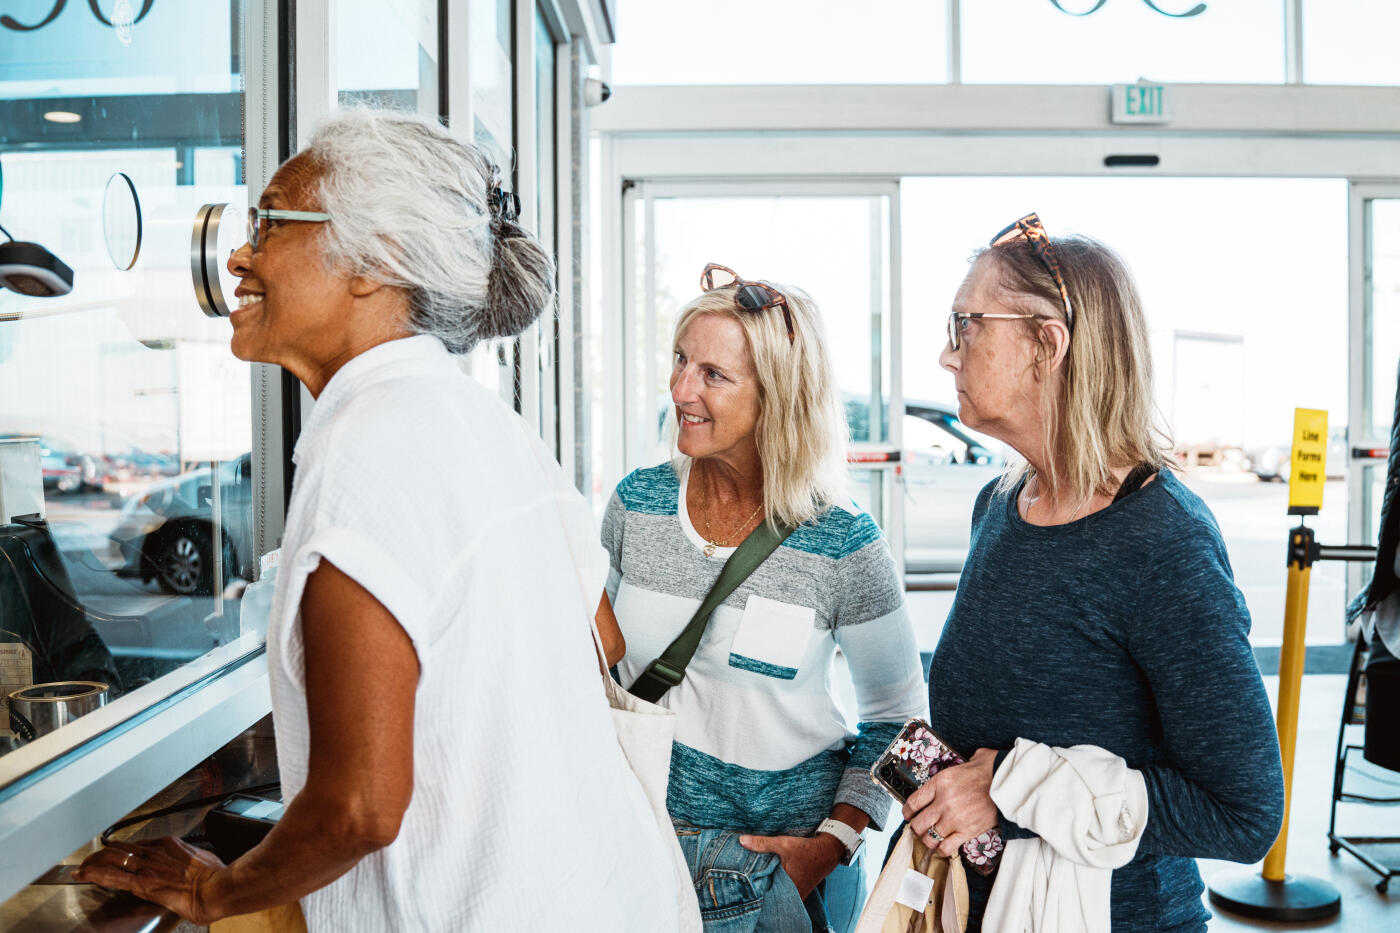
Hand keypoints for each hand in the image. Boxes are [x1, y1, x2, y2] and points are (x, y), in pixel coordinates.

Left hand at [74, 837, 226, 923]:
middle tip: (91, 858)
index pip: (141, 845)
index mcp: (171, 845)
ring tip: (82, 867)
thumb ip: (189, 862)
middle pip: (122, 848)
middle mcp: (156, 852)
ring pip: (112, 859)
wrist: (215, 888)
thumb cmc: (214, 877)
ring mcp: (147, 866)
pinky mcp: (141, 883)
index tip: (119, 853)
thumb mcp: (203, 861)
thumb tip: (189, 868)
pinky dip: (94, 874)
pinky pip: (112, 876)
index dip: (126, 849)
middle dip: (104, 853)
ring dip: (94, 863)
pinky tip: (83, 875)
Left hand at [739, 832, 843, 899]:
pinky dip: (776, 884)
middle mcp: (793, 895)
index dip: (753, 887)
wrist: (828, 851)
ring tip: (757, 876)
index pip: (764, 893)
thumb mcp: (784, 844)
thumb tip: (741, 840)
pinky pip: (783, 890)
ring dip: (768, 885)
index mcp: (788, 888)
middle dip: (759, 886)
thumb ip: (762, 843)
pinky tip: (770, 876)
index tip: (743, 879)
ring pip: (776, 892)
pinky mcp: (798, 891)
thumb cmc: (807, 849)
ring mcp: (796, 895)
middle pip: (769, 893)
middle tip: (747, 877)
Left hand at [901, 747, 999, 858]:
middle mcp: (944, 802)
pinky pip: (946, 847)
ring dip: (929, 839)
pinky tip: (944, 844)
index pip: (913, 802)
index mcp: (940, 782)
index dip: (907, 812)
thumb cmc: (990, 769)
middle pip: (918, 824)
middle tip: (920, 828)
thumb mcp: (964, 763)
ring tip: (931, 837)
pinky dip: (942, 849)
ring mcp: (955, 819)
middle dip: (917, 828)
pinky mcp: (967, 831)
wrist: (1010, 782)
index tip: (909, 815)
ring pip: (930, 838)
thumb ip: (951, 774)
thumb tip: (947, 779)